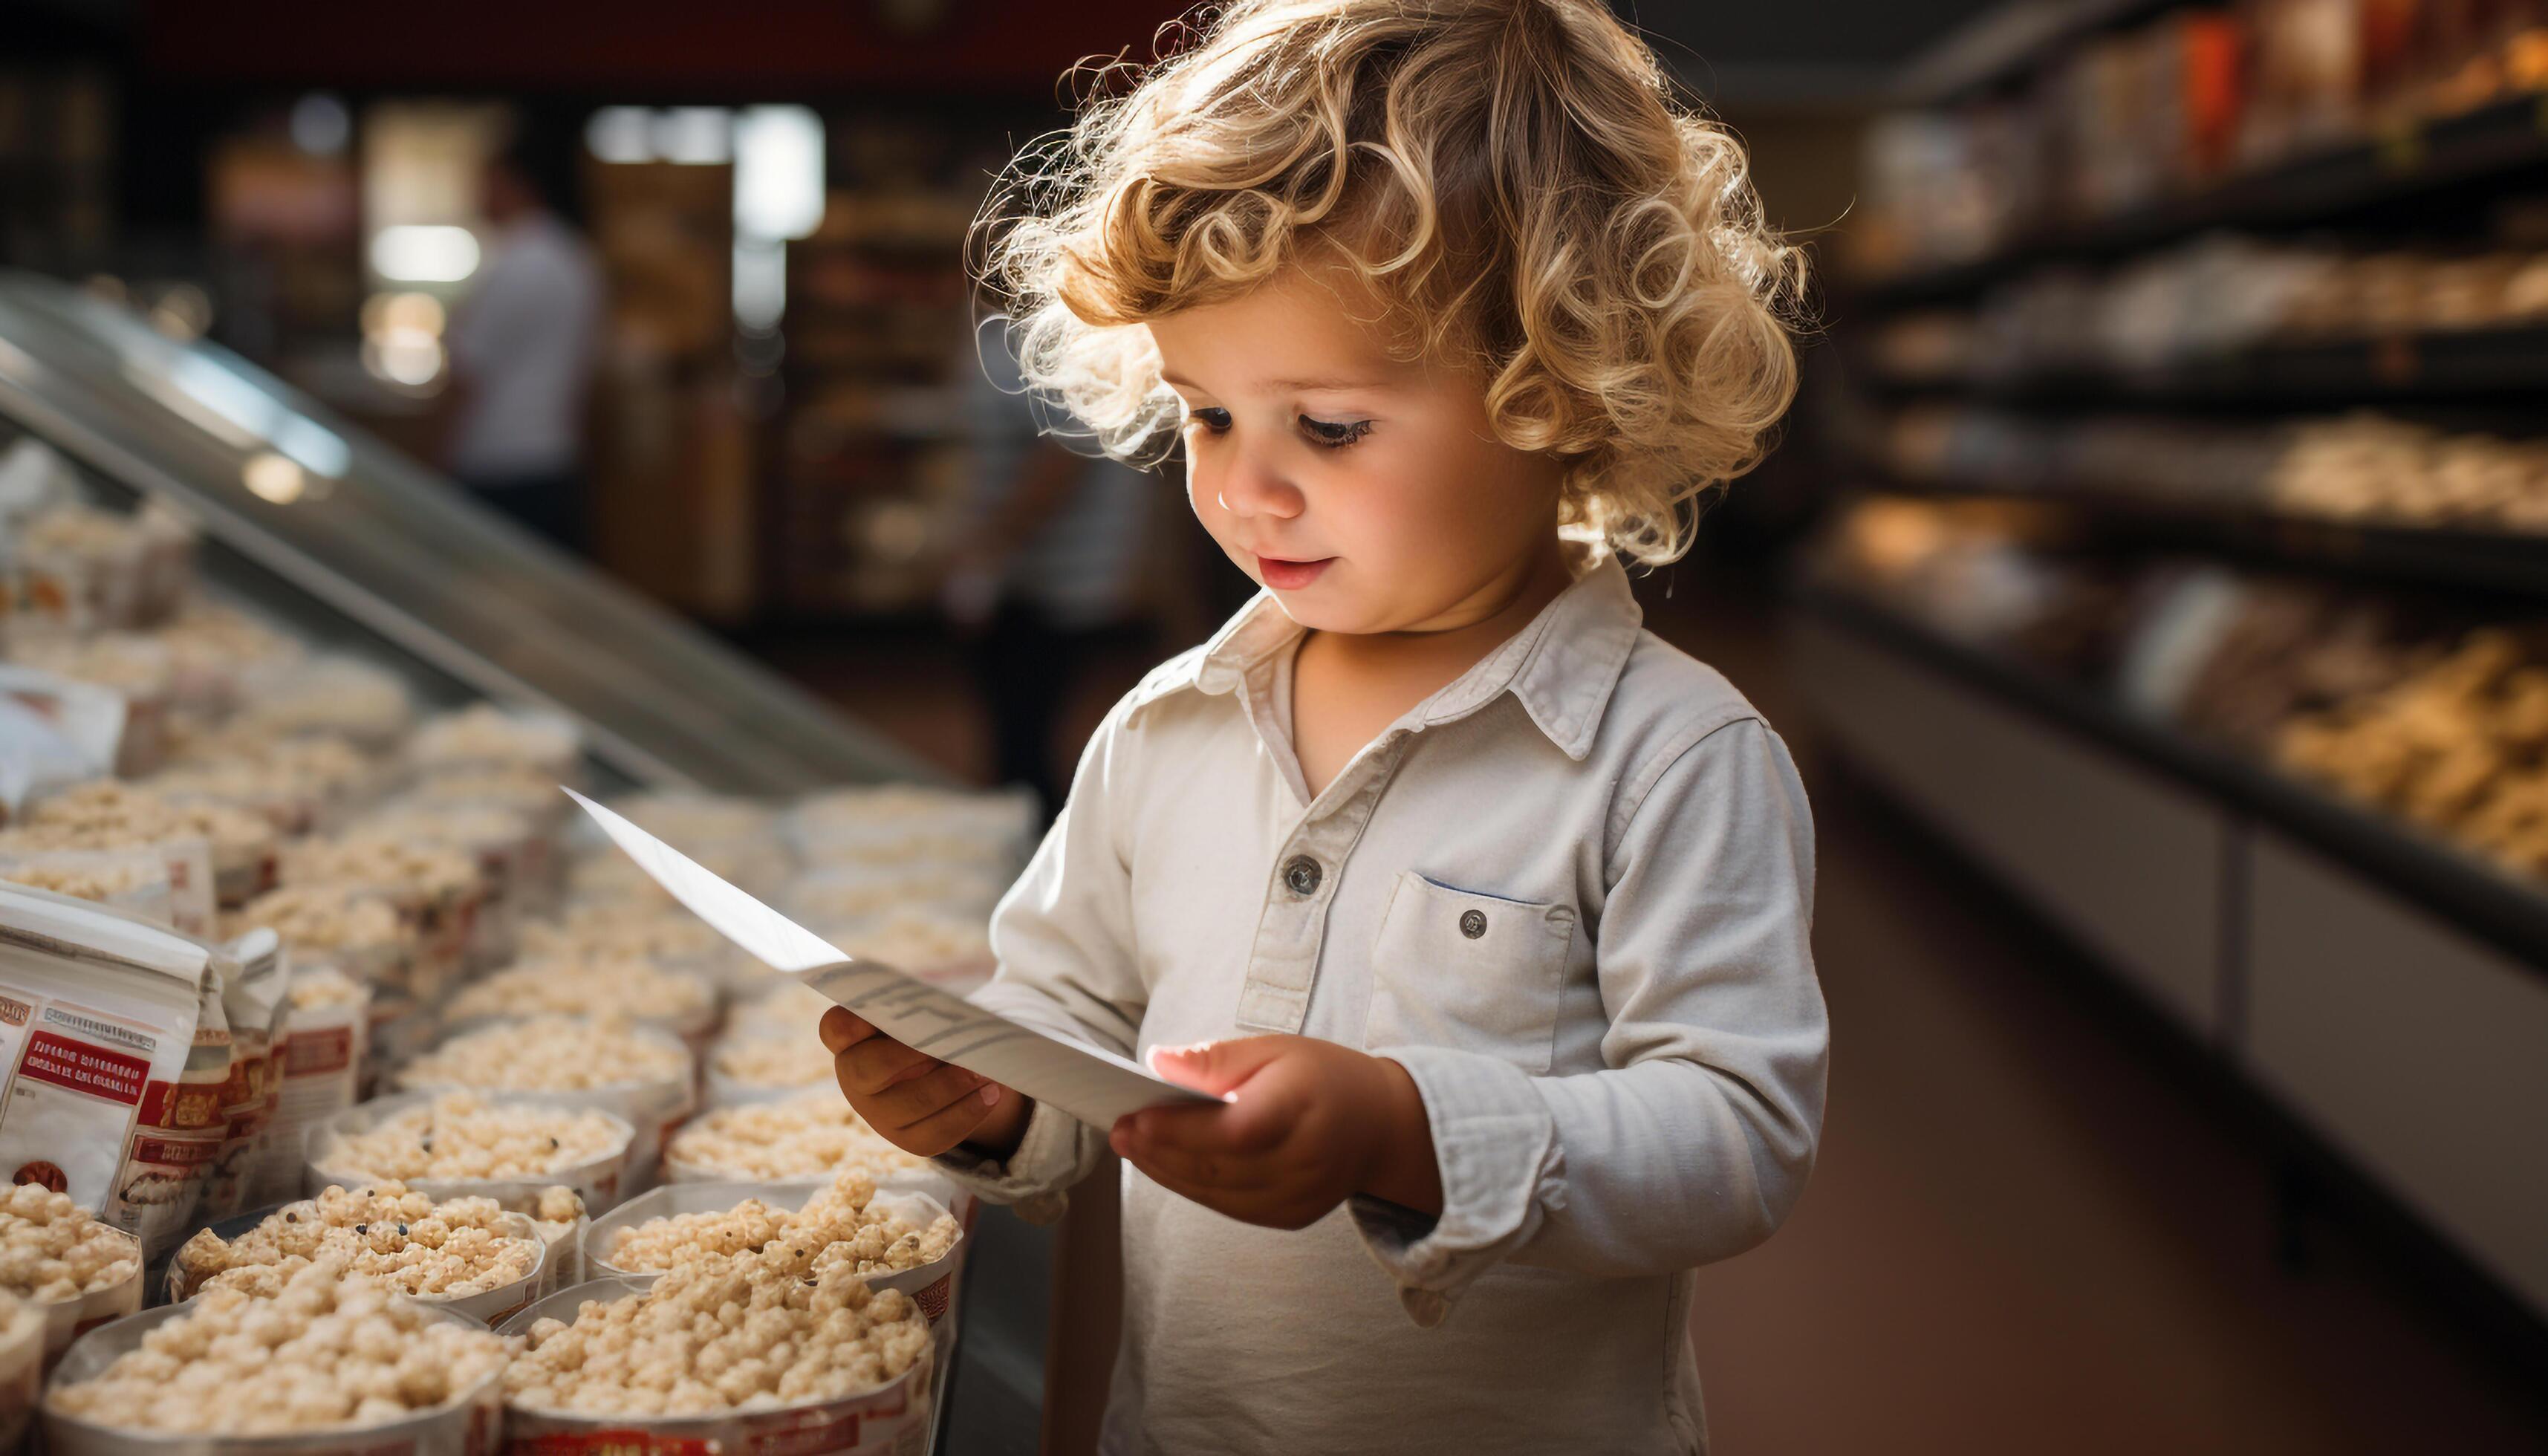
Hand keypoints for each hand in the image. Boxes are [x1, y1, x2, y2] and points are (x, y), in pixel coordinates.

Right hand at [820, 1008, 1031, 1157]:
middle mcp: (854, 1077)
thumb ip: (922, 1003)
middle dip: (910, 1057)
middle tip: (951, 1045)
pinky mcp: (907, 1139)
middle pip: (868, 1069)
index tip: (870, 1014)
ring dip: (951, 1087)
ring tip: (984, 1071)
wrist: (953, 1064)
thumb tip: (943, 1006)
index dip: (849, 1022)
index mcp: (851, 1037)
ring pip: (908, 1105)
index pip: (836, 1027)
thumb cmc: (932, 1025)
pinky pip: (935, 1134)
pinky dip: (967, 1112)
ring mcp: (877, 1113)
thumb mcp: (925, 1007)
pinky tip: (991, 1094)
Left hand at [1111, 1035, 1441, 1229]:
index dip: (1179, 1130)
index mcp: (1301, 1110)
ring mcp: (1298, 1196)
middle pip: (1216, 1166)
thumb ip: (1217, 1059)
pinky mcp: (1291, 1216)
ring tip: (1132, 1147)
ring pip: (1216, 1193)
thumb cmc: (1324, 1076)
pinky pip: (1230, 1206)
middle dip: (1159, 1151)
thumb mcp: (1275, 1049)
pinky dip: (1194, 1187)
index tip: (1134, 1117)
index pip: (1231, 1131)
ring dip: (1167, 1172)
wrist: (1383, 1126)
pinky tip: (1167, 1167)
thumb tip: (1158, 1063)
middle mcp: (1303, 1162)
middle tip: (1118, 1131)